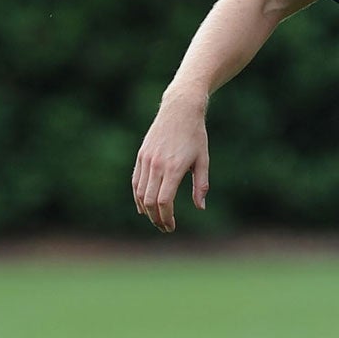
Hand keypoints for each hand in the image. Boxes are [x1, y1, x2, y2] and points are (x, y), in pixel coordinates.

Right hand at [131, 91, 210, 232]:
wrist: (180, 110)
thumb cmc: (195, 135)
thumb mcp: (203, 160)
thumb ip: (201, 185)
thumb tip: (200, 207)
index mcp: (173, 168)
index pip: (164, 201)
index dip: (166, 217)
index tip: (171, 226)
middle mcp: (157, 165)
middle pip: (150, 201)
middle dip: (156, 218)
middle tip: (164, 227)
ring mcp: (146, 160)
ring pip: (140, 193)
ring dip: (146, 210)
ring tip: (155, 219)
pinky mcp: (141, 155)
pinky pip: (135, 181)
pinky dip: (138, 197)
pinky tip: (143, 206)